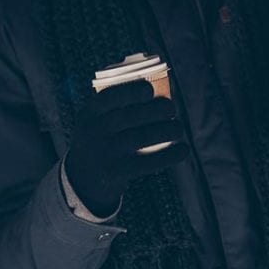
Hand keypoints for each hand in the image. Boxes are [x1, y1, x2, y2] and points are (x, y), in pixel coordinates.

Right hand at [64, 80, 186, 216]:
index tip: (150, 89)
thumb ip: (121, 107)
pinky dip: (169, 155)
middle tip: (171, 108)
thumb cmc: (104, 139)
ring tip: (178, 128)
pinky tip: (183, 149)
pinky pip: (146, 162)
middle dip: (154, 110)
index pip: (107, 98)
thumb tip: (162, 95)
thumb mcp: (100, 121)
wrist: (85, 179)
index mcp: (88, 114)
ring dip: (165, 130)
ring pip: (139, 138)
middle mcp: (91, 133)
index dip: (130, 91)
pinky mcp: (114, 173)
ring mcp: (102, 154)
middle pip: (127, 117)